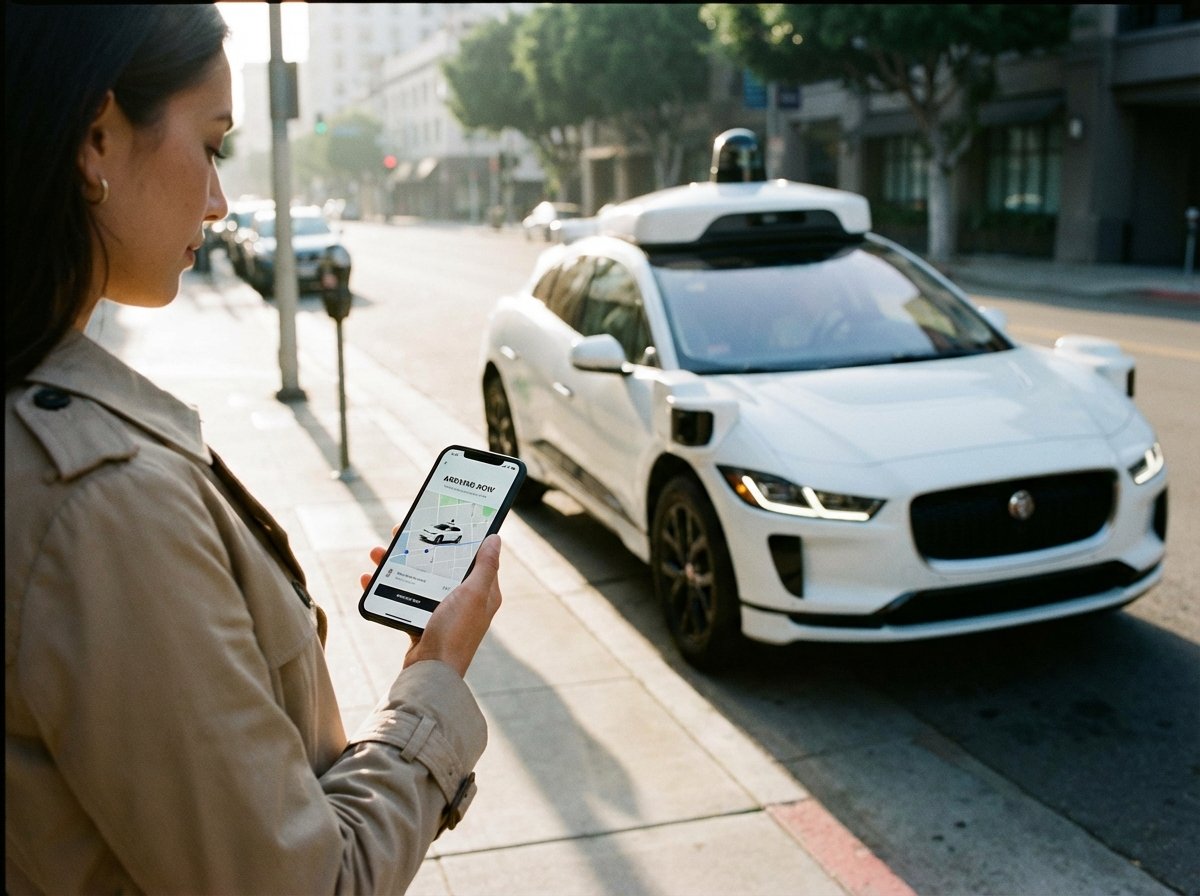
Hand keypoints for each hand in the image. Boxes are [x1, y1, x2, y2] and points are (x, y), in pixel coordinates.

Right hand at [361, 533, 502, 678]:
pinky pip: (404, 596)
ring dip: (397, 563)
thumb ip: (485, 566)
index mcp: (482, 592)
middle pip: (441, 563)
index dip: (458, 536)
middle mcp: (464, 600)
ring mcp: (442, 610)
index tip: (442, 520)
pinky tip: (369, 578)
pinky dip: (387, 586)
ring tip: (377, 552)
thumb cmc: (455, 633)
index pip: (473, 556)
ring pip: (419, 578)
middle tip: (400, 531)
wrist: (430, 673)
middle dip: (419, 546)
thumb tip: (496, 538)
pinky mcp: (421, 621)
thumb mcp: (473, 594)